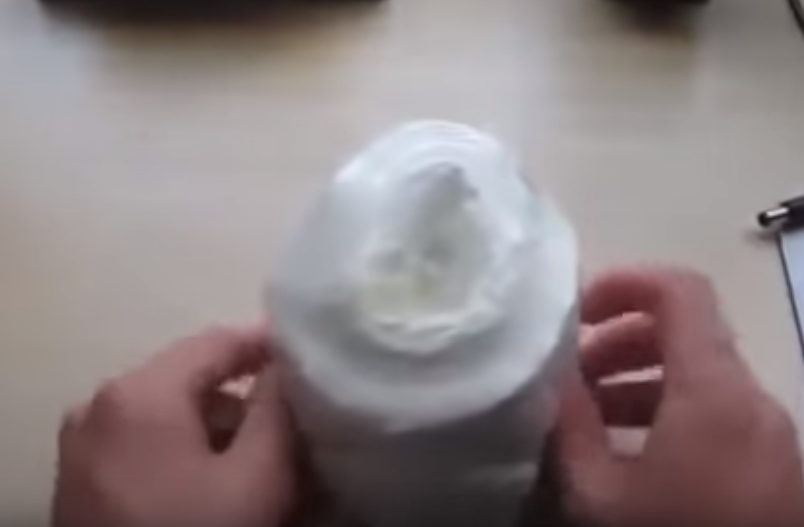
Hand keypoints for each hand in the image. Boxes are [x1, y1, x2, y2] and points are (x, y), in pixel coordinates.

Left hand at [52, 326, 294, 526]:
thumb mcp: (258, 478)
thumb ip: (278, 409)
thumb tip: (286, 365)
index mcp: (139, 394)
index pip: (218, 342)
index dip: (269, 344)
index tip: (312, 356)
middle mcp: (100, 407)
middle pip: (192, 381)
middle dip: (246, 400)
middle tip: (294, 425)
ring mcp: (84, 447)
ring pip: (170, 417)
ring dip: (219, 431)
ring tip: (262, 465)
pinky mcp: (82, 482)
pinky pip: (146, 447)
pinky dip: (187, 456)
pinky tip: (218, 490)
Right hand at [557, 268, 803, 526]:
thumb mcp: (598, 494)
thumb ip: (570, 424)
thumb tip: (555, 378)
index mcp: (713, 391)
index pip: (679, 289)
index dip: (624, 282)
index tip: (575, 312)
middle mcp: (751, 399)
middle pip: (686, 331)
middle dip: (618, 340)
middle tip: (569, 376)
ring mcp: (768, 432)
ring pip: (700, 374)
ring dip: (639, 380)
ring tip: (588, 417)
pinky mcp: (771, 462)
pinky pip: (716, 411)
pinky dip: (669, 411)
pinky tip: (629, 454)